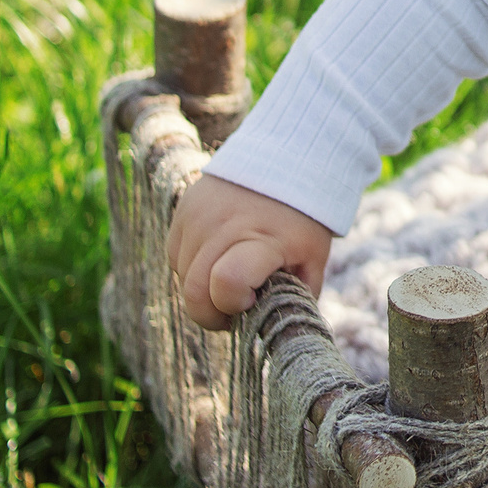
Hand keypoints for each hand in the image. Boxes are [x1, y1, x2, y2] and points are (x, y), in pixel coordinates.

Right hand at [166, 172, 333, 331]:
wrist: (287, 156)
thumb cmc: (304, 217)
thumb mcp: (312, 257)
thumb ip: (296, 297)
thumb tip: (275, 331)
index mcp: (262, 238)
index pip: (228, 282)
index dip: (232, 305)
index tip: (250, 303)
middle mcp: (224, 225)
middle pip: (194, 291)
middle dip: (210, 314)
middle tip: (233, 311)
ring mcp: (199, 215)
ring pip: (181, 276)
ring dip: (202, 289)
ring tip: (231, 277)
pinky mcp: (184, 208)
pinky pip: (175, 255)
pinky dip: (192, 266)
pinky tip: (218, 256)